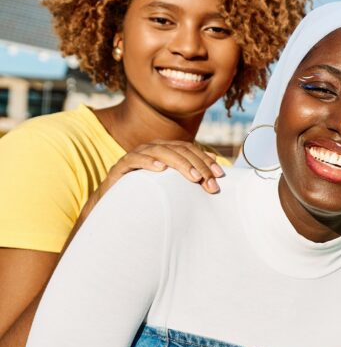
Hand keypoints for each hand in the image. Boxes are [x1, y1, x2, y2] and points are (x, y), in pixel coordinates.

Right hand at [110, 140, 224, 193]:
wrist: (114, 199)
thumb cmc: (147, 188)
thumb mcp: (171, 180)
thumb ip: (190, 169)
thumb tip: (215, 160)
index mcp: (165, 148)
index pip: (190, 149)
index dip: (206, 160)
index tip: (220, 174)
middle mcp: (152, 147)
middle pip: (180, 150)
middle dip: (197, 165)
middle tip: (209, 181)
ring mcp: (137, 154)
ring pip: (162, 152)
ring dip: (180, 164)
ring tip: (193, 177)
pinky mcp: (121, 165)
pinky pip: (136, 159)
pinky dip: (149, 162)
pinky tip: (161, 169)